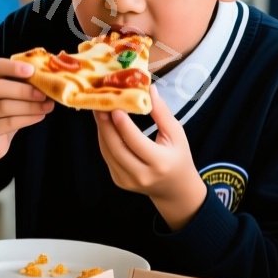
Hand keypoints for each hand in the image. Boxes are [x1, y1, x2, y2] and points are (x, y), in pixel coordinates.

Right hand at [0, 58, 53, 164]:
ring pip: (4, 106)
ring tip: (47, 106)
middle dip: (24, 90)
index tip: (32, 70)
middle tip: (44, 94)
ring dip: (30, 106)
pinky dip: (27, 118)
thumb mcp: (7, 95)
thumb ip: (19, 83)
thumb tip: (46, 77)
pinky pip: (8, 123)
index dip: (13, 67)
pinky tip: (39, 116)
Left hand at [94, 86, 204, 228]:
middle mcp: (141, 175)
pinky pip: (107, 157)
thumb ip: (162, 112)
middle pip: (116, 147)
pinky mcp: (119, 181)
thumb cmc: (178, 157)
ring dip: (102, 129)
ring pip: (108, 151)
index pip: (136, 141)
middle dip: (105, 124)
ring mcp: (127, 181)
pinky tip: (104, 124)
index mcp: (159, 163)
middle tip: (99, 103)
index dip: (123, 124)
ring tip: (99, 110)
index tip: (114, 105)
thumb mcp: (176, 134)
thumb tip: (149, 88)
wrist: (174, 189)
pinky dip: (104, 139)